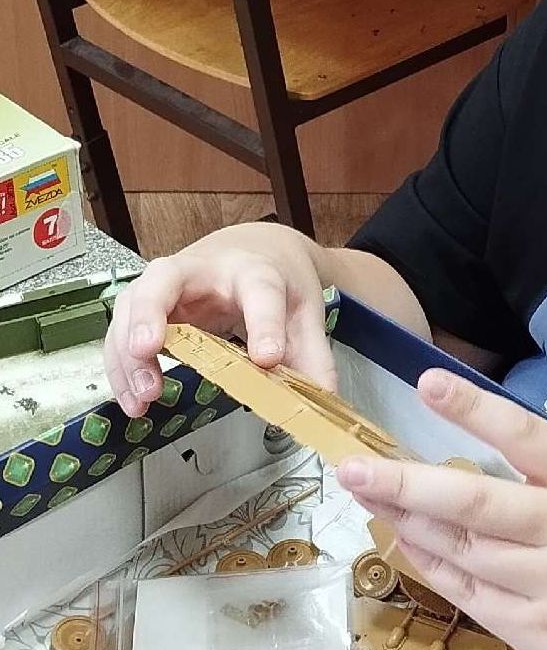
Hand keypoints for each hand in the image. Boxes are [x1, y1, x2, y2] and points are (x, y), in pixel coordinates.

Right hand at [103, 222, 335, 417]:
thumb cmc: (275, 280)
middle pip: (165, 278)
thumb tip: (322, 398)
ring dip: (128, 353)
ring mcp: (168, 284)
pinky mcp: (147, 305)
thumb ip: (312, 355)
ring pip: (132, 307)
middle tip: (148, 348)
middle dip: (150, 313)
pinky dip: (122, 367)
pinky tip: (134, 400)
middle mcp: (203, 270)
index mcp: (255, 271)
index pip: (261, 292)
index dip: (264, 325)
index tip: (267, 359)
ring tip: (144, 396)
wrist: (254, 249)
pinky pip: (123, 332)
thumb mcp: (304, 312)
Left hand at [336, 368, 546, 649]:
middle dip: (408, 483)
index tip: (429, 381)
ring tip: (366, 499)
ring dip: (409, 526)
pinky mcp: (541, 635)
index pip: (527, 438)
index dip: (477, 409)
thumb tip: (480, 487)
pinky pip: (474, 599)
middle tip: (351, 466)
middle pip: (475, 501)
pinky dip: (436, 572)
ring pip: (463, 551)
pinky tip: (407, 550)